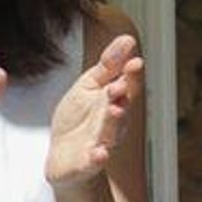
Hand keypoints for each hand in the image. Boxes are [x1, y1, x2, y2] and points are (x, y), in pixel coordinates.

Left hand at [46, 34, 143, 190]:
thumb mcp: (89, 87)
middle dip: (120, 97)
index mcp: (112, 102)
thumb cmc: (80, 119)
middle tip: (119, 85)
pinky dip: (97, 157)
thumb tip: (128, 39)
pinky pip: (93, 161)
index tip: (136, 62)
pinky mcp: (86, 163)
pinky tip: (100, 152)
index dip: (130, 76)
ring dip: (114, 123)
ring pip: (110, 134)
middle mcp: (112, 124)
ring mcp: (101, 143)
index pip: (125, 87)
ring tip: (116, 110)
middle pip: (118, 109)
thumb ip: (108, 66)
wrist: (65, 157)